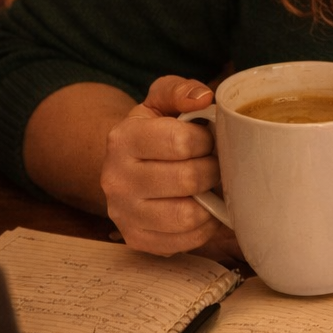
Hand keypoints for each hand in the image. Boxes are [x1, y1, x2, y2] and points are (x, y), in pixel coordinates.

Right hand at [101, 75, 238, 258]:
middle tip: (216, 164)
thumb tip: (204, 97)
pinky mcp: (136, 239)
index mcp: (123, 138)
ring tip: (211, 187)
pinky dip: (203, 227)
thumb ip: (181, 90)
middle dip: (213, 170)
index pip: (180, 142)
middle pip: (188, 179)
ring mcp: (123, 213)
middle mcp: (116, 178)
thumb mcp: (161, 100)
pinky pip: (184, 241)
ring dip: (210, 202)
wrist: (125, 164)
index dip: (206, 140)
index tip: (208, 140)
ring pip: (187, 216)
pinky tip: (202, 209)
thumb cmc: (153, 129)